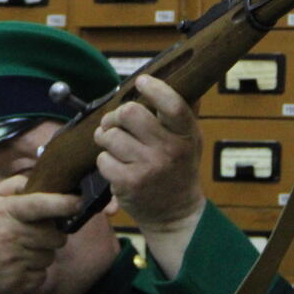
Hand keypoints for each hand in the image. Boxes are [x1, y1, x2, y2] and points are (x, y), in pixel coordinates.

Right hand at [0, 175, 80, 293]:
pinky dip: (34, 273)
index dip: (63, 203)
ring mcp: (13, 262)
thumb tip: (41, 179)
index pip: (39, 204)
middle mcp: (9, 236)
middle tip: (36, 235)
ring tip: (19, 252)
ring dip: (41, 254)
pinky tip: (15, 267)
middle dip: (51, 235)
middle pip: (54, 235)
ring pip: (49, 256)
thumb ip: (14, 185)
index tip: (78, 201)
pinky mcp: (16, 284)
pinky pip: (41, 276)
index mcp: (4, 212)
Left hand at [93, 75, 205, 238]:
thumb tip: (174, 79)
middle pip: (130, 113)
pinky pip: (103, 159)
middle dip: (116, 115)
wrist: (175, 214)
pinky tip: (115, 165)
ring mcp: (148, 167)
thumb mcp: (191, 142)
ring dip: (106, 137)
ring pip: (110, 135)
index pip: (173, 104)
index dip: (155, 88)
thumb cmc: (179, 170)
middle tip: (114, 122)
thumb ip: (181, 115)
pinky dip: (104, 160)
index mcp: (186, 135)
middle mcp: (169, 150)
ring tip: (112, 144)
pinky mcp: (129, 183)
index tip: (141, 81)